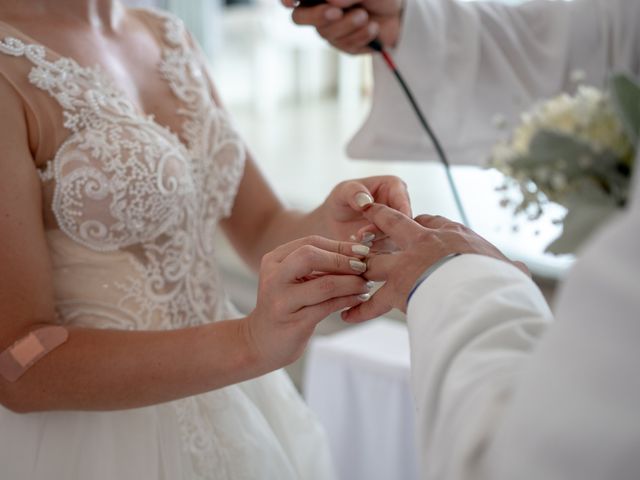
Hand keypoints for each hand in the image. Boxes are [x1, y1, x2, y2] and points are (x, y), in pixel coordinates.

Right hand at [242, 235, 371, 369]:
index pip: (310, 242)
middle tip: (364, 267)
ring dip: (352, 283)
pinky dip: (348, 300)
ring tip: (366, 284)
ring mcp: (282, 302)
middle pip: (311, 256)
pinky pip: (328, 307)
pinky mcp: (294, 323)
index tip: (362, 251)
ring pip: (325, 284)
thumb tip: (356, 252)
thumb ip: (317, 264)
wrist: (262, 342)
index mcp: (273, 260)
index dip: (339, 245)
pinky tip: (359, 299)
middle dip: (343, 260)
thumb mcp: (293, 279)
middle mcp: (274, 278)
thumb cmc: (286, 306)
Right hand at [282, 0, 403, 53]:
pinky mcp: (343, 45)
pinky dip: (361, 36)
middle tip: (335, 12)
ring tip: (365, 16)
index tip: (290, 1)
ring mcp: (329, 29)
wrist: (399, 13)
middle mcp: (318, 9)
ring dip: (347, 24)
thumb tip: (332, 1)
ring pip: (324, 32)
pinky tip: (373, 28)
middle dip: (316, 16)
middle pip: (299, 17)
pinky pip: (344, 46)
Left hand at [319, 175, 410, 246]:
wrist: (333, 223)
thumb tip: (365, 201)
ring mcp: (400, 228)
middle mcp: (402, 208)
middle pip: (403, 224)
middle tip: (361, 236)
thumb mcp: (342, 192)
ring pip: (398, 241)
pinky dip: (376, 254)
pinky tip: (360, 251)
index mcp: (396, 187)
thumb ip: (353, 192)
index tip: (375, 222)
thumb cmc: (340, 201)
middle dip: (383, 232)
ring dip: (378, 245)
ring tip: (357, 242)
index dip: (392, 215)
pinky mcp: (393, 245)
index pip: (403, 203)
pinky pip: (390, 254)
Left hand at [341, 204, 529, 321]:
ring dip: (360, 263)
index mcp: (452, 235)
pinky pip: (372, 301)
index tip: (417, 223)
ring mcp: (407, 264)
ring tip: (346, 266)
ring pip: (375, 258)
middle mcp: (424, 242)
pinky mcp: (397, 288)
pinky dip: (359, 309)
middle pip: (394, 224)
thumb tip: (522, 272)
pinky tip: (345, 315)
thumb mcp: (506, 270)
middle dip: (378, 221)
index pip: (432, 220)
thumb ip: (509, 270)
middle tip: (366, 222)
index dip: (422, 222)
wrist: (482, 289)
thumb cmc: (499, 278)